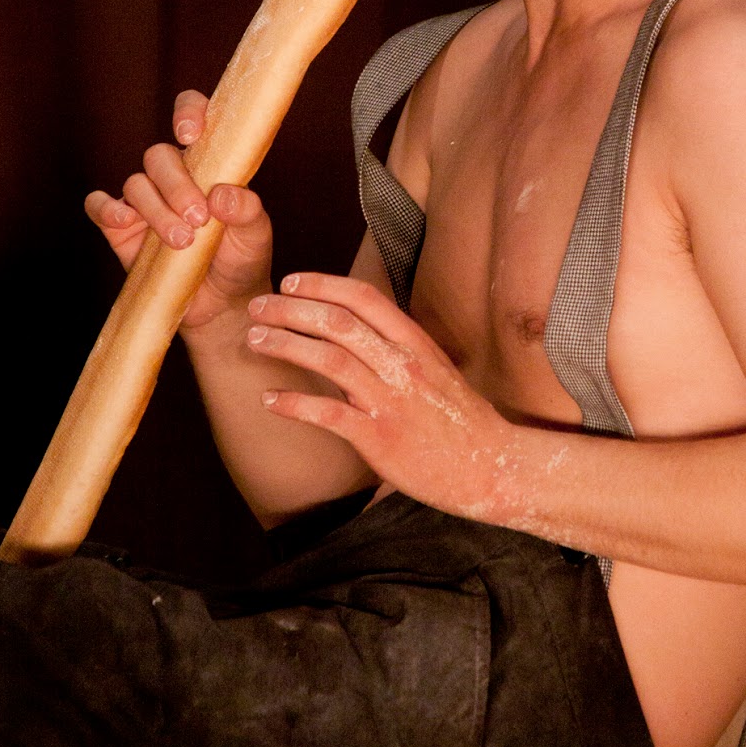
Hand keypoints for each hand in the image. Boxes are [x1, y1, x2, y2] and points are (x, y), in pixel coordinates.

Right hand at [84, 89, 273, 330]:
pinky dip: (106, 209)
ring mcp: (146, 200)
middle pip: (160, 157)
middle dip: (177, 186)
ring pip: (136, 183)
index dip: (188, 112)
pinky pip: (99, 206)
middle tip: (199, 219)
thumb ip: (247, 211)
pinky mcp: (121, 228)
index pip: (194, 116)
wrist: (224, 304)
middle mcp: (174, 176)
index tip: (191, 133)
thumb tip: (222, 194)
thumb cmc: (243, 258)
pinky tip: (124, 221)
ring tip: (182, 241)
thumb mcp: (256, 235)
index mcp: (210, 162)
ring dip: (157, 210)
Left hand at [246, 273, 514, 519]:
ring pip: (329, 359)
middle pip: (338, 322)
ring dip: (285, 345)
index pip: (364, 297)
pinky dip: (294, 404)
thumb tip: (355, 332)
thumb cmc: (459, 419)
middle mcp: (403, 364)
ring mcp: (391, 400)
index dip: (323, 284)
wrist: (490, 465)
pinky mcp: (380, 438)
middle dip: (290, 309)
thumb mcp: (434, 369)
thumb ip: (397, 349)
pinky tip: (269, 400)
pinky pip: (329, 414)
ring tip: (254, 339)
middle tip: (257, 305)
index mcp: (416, 342)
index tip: (292, 281)